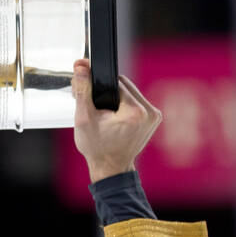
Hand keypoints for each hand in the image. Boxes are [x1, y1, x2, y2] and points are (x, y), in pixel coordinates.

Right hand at [72, 58, 161, 181]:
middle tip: (94, 104)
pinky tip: (115, 114)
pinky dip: (125, 104)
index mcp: (134, 112)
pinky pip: (137, 101)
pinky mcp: (154, 118)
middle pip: (124, 85)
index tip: (87, 85)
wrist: (110, 168)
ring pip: (130, 92)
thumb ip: (83, 91)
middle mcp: (149, 112)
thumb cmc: (97, 148)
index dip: (98, 82)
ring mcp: (154, 115)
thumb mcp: (83, 118)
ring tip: (104, 111)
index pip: (115, 82)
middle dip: (107, 90)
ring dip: (116, 96)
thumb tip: (81, 68)